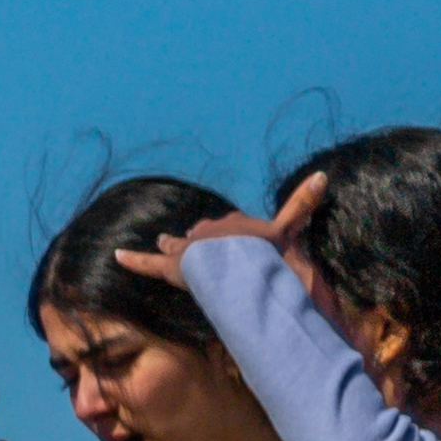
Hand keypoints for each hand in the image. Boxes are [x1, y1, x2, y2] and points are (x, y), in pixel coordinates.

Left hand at [112, 170, 322, 288]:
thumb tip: (324, 174)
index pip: (227, 226)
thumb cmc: (259, 250)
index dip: (230, 235)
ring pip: (177, 245)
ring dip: (172, 245)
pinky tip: (116, 255)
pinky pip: (147, 263)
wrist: (234, 263)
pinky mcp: (169, 266)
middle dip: (200, 241)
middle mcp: (206, 232)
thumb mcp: (286, 230)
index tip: (234, 241)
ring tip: (163, 243)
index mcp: (230, 224)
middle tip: (198, 250)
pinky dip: (132, 259)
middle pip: (201, 235)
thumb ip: (302, 204)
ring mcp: (187, 249)